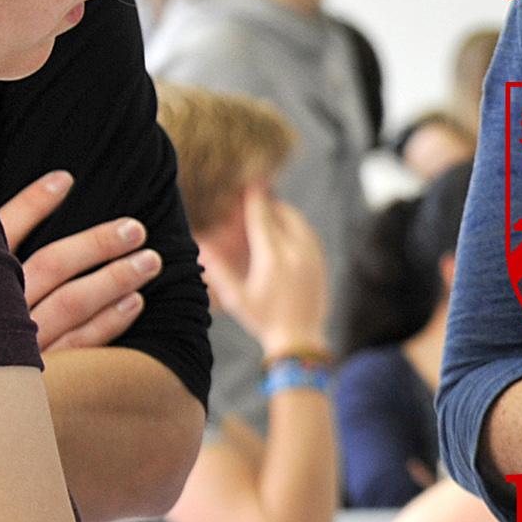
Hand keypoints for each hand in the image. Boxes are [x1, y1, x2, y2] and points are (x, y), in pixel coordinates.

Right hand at [0, 170, 162, 353]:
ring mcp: (14, 347)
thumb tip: (4, 222)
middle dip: (96, 244)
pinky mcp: (38, 378)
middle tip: (136, 228)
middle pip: (51, 266)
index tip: (66, 179)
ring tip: (150, 260)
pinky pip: (81, 346)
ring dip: (115, 278)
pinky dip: (110, 322)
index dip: (33, 203)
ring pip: (73, 303)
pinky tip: (135, 301)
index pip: (0, 233)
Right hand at [216, 187, 328, 353]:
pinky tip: (287, 231)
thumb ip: (218, 270)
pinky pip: (309, 235)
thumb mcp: (236, 297)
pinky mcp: (321, 264)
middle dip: (270, 204)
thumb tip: (200, 246)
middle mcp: (296, 253)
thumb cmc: (263, 320)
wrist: (300, 339)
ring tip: (270, 212)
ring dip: (285, 213)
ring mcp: (312, 257)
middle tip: (257, 198)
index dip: (254, 198)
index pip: (262, 218)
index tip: (250, 181)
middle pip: (284, 214)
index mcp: (273, 258)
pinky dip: (297, 227)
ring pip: (300, 222)